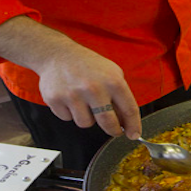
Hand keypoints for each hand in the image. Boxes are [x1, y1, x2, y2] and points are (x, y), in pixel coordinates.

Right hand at [0, 16, 141, 138]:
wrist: (58, 55)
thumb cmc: (88, 65)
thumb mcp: (112, 73)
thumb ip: (120, 96)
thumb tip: (126, 121)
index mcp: (112, 81)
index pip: (129, 109)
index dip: (133, 126)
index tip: (134, 135)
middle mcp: (94, 88)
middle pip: (108, 123)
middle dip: (113, 130)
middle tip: (114, 130)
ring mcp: (74, 95)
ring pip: (86, 123)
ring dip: (88, 117)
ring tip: (85, 102)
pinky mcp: (56, 100)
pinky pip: (67, 118)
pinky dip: (70, 112)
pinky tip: (70, 98)